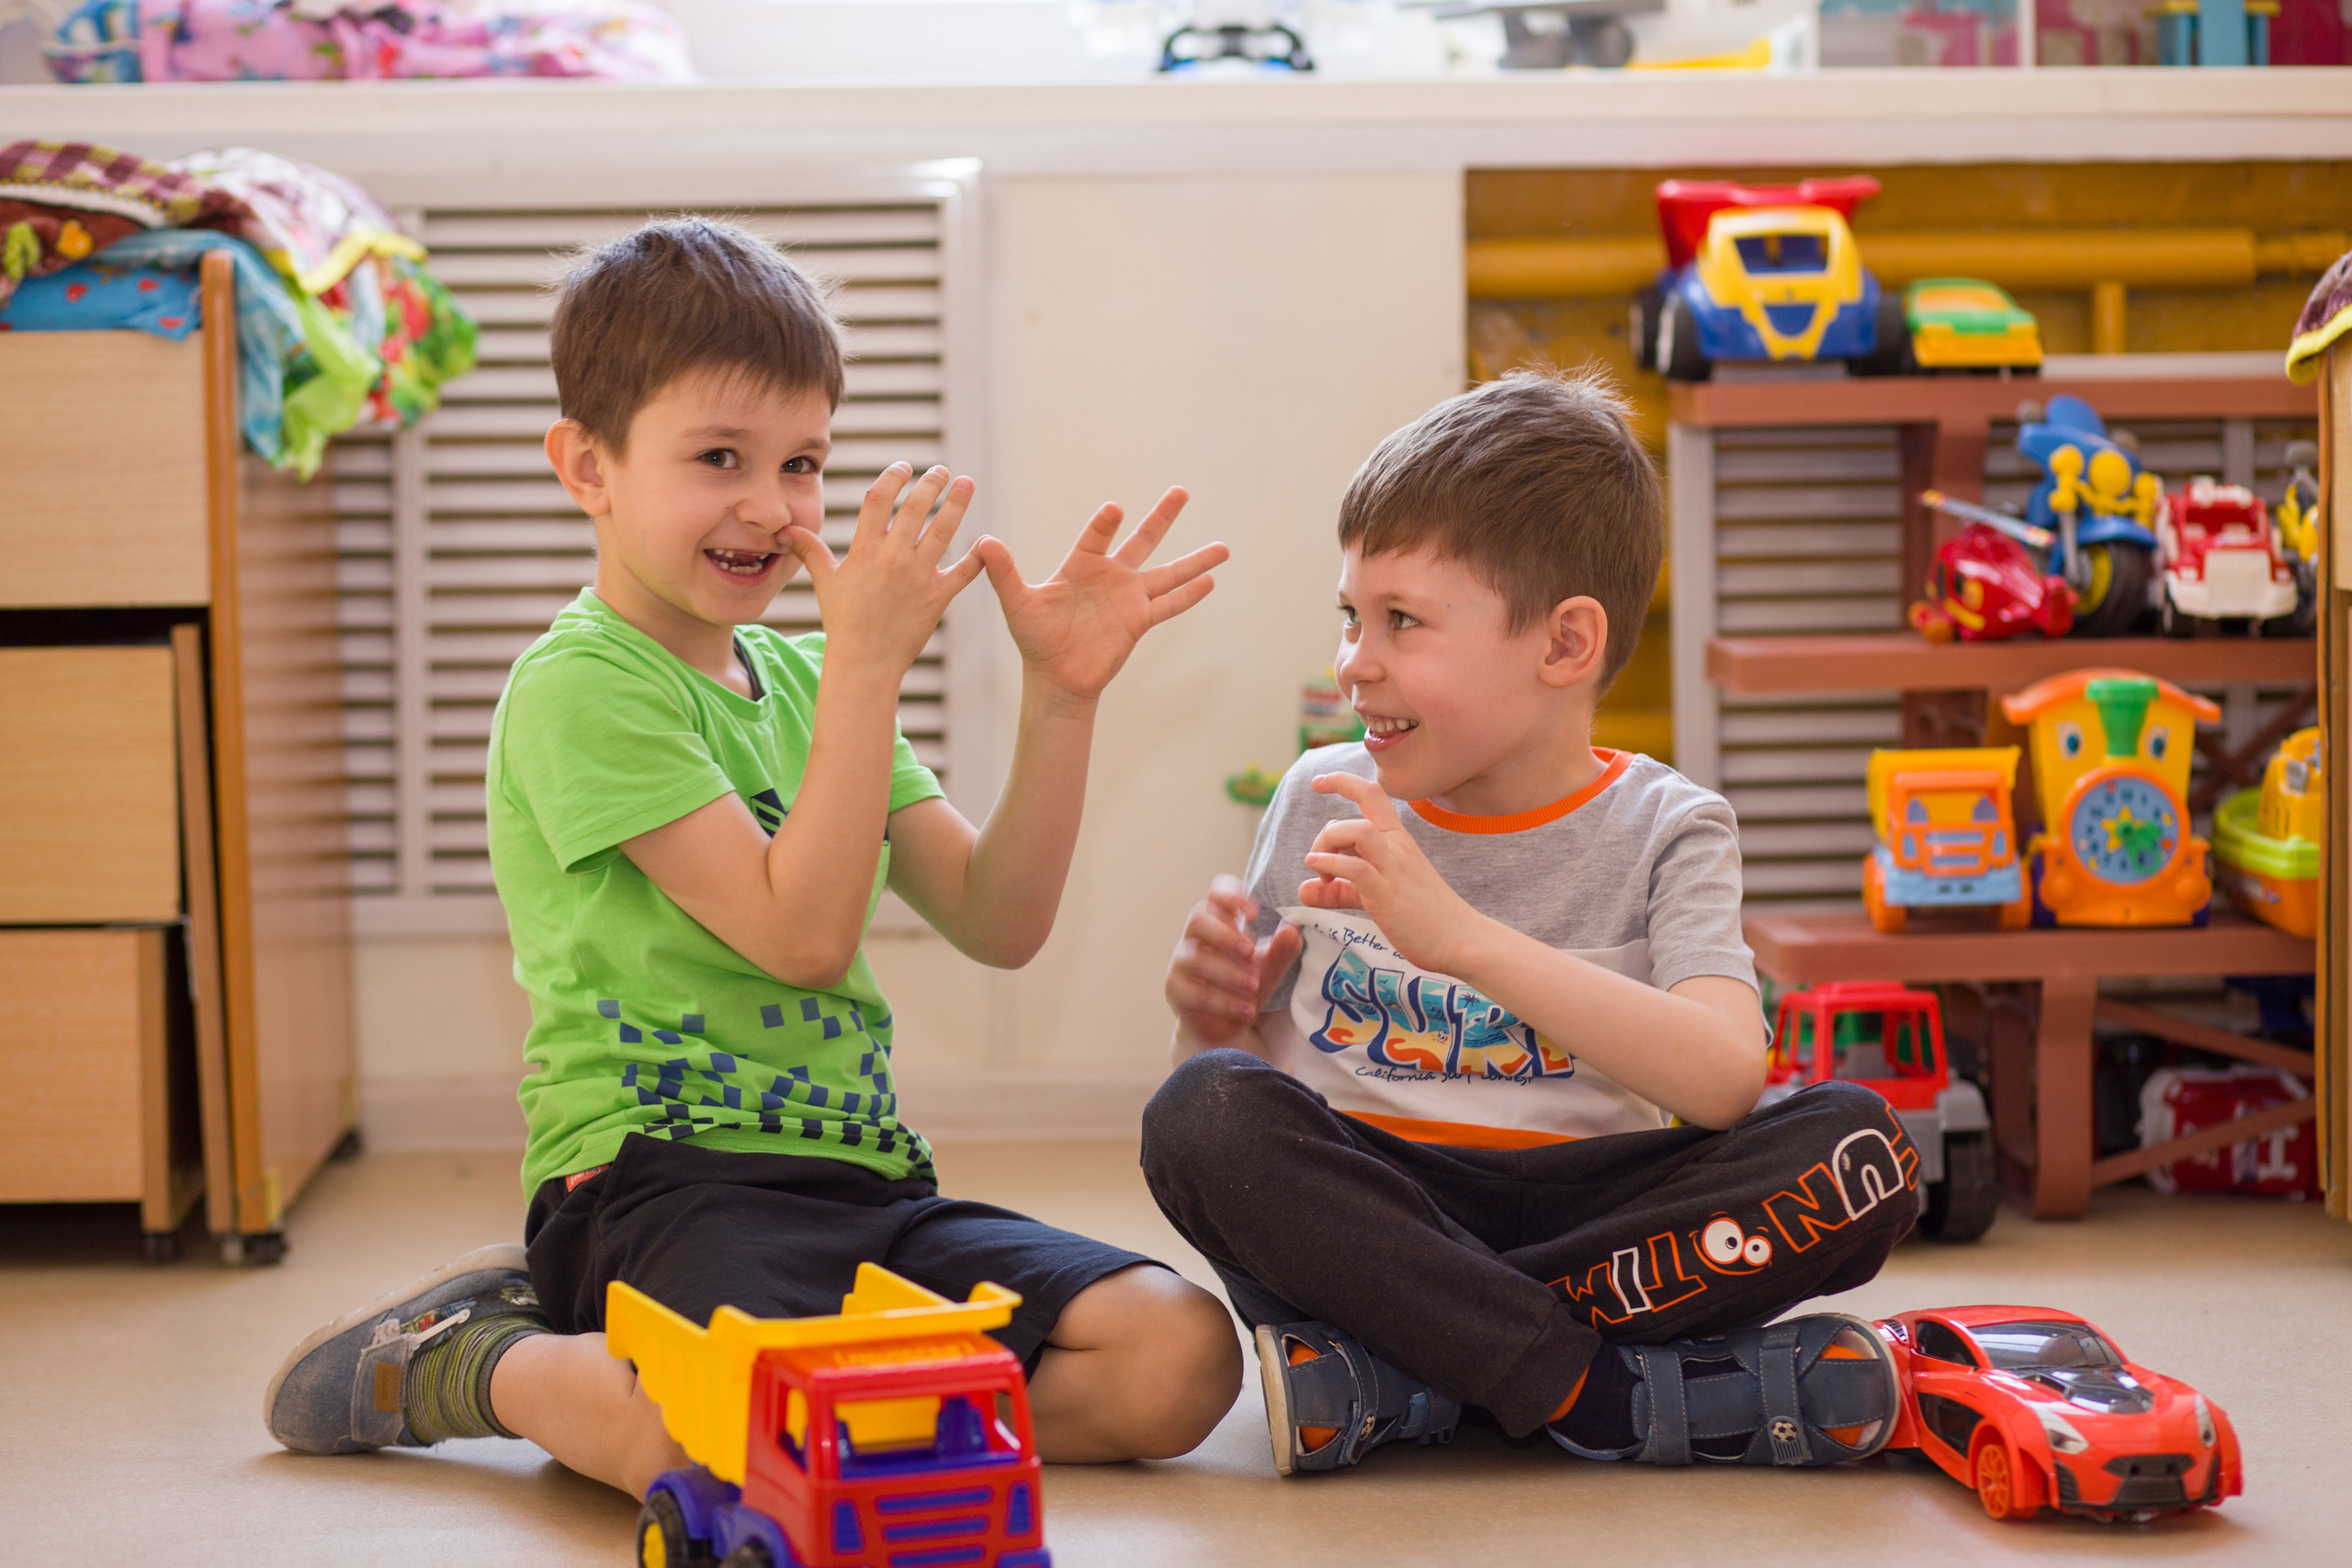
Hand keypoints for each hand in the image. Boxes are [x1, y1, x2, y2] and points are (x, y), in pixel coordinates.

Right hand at [786, 463, 985, 676]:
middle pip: (915, 508)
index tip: (904, 467)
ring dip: (957, 503)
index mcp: (865, 550)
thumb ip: (810, 550)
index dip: (892, 477)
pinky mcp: (937, 597)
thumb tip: (787, 530)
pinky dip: (977, 557)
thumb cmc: (843, 621)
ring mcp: (918, 576)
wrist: (865, 661)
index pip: (879, 499)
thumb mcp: (825, 582)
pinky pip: (964, 572)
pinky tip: (986, 541)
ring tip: (966, 483)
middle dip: (931, 484)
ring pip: (942, 531)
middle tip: (941, 470)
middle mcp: (893, 558)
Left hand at [977, 488, 1227, 703]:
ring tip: (1224, 547)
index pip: (1096, 537)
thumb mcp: (1018, 603)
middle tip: (1181, 492)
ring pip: (1168, 573)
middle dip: (1162, 517)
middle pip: (1143, 541)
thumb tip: (983, 542)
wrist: (1056, 678)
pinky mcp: (1140, 622)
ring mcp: (1129, 598)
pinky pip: (1169, 605)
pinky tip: (1211, 582)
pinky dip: (1189, 595)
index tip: (1114, 510)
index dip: (1104, 525)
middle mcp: (1110, 577)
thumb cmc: (1036, 640)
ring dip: (1195, 561)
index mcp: (1081, 566)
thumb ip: (1004, 573)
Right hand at [1165, 874, 1302, 1044]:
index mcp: (1218, 924)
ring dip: (1229, 973)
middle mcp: (1195, 939)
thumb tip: (1293, 929)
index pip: (1216, 895)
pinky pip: (1194, 993)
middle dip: (1226, 935)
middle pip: (1197, 919)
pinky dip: (1224, 1002)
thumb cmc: (1245, 988)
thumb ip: (1282, 950)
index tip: (1255, 913)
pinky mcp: (1175, 991)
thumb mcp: (1270, 968)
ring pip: (1196, 959)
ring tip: (1253, 987)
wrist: (1226, 1028)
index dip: (1232, 897)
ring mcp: (1180, 963)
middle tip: (1252, 952)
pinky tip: (1246, 1010)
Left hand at [1299, 774, 1486, 975]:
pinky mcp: (1387, 894)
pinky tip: (1318, 879)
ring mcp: (1394, 869)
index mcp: (1399, 840)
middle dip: (1326, 834)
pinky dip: (1330, 867)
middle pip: (1358, 810)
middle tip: (1320, 868)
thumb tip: (1303, 889)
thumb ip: (1340, 891)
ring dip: (1328, 844)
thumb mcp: (1376, 896)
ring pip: (1357, 830)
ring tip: (1322, 874)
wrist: (1463, 940)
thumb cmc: (1424, 918)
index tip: (1318, 782)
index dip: (1342, 781)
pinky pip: (1356, 868)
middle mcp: (1397, 847)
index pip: (1371, 794)